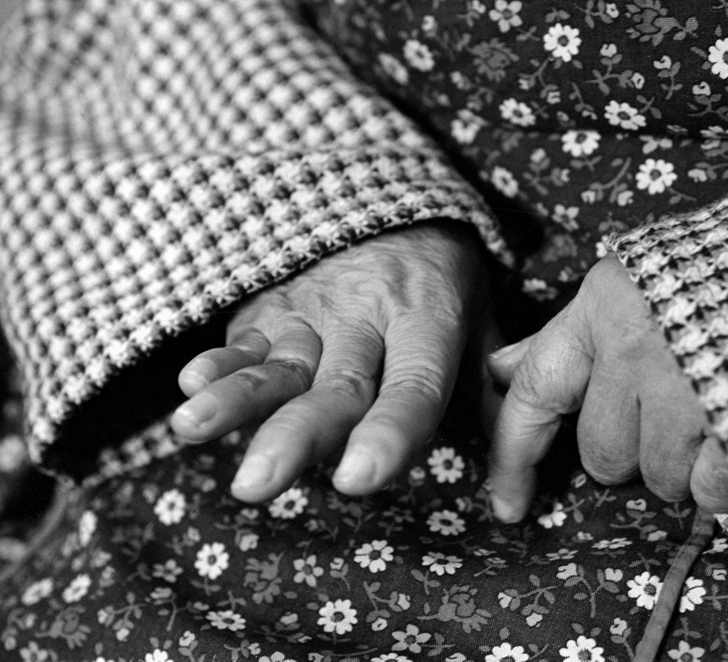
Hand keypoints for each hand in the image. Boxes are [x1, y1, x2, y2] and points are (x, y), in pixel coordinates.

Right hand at [169, 223, 486, 502]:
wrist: (386, 197)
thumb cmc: (441, 275)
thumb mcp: (479, 315)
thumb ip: (488, 393)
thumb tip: (510, 485)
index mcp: (428, 320)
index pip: (413, 385)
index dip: (388, 432)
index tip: (359, 478)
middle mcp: (366, 319)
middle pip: (333, 386)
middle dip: (295, 435)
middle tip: (260, 482)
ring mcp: (311, 312)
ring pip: (276, 365)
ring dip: (234, 399)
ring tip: (193, 429)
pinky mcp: (270, 309)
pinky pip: (242, 338)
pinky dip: (216, 363)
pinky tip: (187, 387)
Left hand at [487, 255, 727, 521]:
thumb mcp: (648, 279)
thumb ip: (575, 334)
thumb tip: (503, 371)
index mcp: (606, 301)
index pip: (534, 390)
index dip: (514, 455)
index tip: (506, 505)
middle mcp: (637, 344)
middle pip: (603, 456)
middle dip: (638, 448)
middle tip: (685, 407)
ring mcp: (691, 387)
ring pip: (660, 481)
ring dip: (691, 464)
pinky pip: (713, 494)